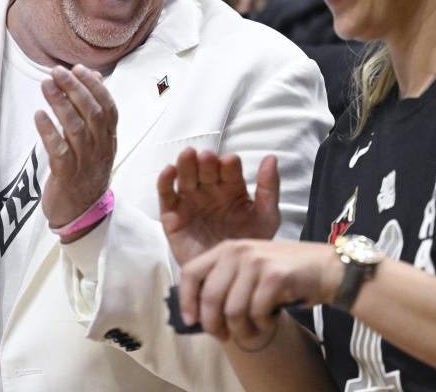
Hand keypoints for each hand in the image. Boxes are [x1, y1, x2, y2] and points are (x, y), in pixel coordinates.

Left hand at [37, 64, 117, 229]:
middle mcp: (100, 149)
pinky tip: (39, 115)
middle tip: (57, 72)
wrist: (81, 214)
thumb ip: (94, 111)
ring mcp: (85, 163)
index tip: (78, 69)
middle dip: (75, 89)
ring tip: (46, 85)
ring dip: (60, 103)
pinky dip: (49, 130)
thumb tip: (93, 77)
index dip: (94, 87)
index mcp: (109, 140)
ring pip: (76, 128)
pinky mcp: (66, 175)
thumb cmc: (86, 173)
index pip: (108, 108)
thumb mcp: (97, 143)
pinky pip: (58, 150)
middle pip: (92, 113)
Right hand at [158, 149, 279, 265]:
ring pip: (186, 177)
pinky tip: (170, 171)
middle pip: (205, 169)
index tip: (231, 162)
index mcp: (233, 188)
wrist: (229, 280)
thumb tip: (271, 158)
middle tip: (207, 158)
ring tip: (188, 155)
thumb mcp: (266, 218)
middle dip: (206, 161)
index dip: (229, 163)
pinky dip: (165, 181)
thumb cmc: (248, 246)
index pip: (229, 169)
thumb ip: (269, 189)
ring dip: (186, 164)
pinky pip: (166, 195)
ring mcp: (190, 201)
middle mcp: (210, 190)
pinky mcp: (172, 215)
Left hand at [178, 240, 340, 343]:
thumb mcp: (249, 269)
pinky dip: (262, 325)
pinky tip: (270, 320)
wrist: (326, 268)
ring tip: (253, 330)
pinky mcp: (275, 276)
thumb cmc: (285, 274)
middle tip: (224, 337)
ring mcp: (257, 262)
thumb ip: (224, 283)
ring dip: (242, 330)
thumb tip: (198, 316)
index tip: (191, 321)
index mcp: (226, 248)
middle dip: (214, 325)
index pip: (190, 272)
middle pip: (210, 297)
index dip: (186, 300)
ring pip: (233, 311)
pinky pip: (256, 313)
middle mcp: (238, 251)